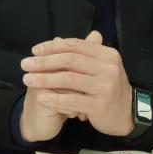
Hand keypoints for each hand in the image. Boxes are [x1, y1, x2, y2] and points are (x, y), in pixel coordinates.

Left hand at [20, 30, 134, 136]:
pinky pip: (72, 99)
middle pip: (70, 60)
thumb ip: (80, 54)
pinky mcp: (100, 105)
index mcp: (107, 54)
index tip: (35, 50)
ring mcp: (105, 87)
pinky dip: (54, 98)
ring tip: (27, 79)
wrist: (126, 114)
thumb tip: (56, 39)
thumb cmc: (108, 88)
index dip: (53, 47)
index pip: (76, 46)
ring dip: (44, 78)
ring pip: (68, 79)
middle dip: (44, 61)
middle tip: (25, 64)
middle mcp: (108, 68)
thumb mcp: (100, 67)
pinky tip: (40, 97)